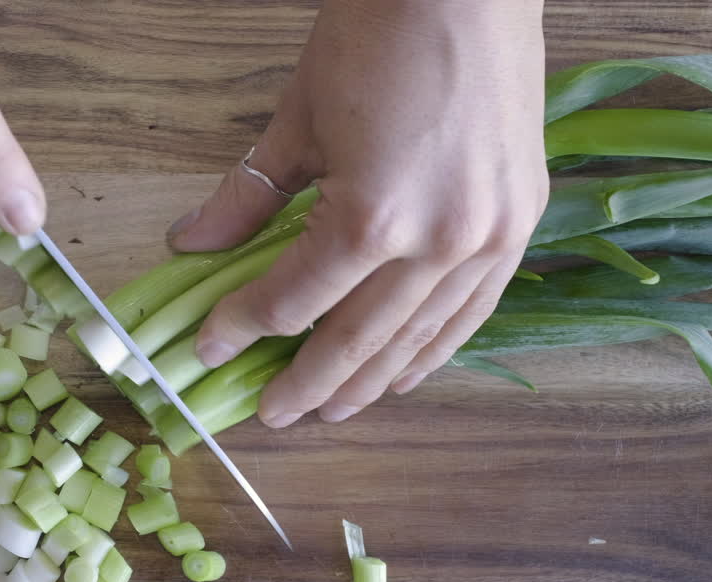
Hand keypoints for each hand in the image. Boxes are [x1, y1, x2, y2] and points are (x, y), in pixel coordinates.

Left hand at [168, 0, 548, 425]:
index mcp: (373, 217)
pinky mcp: (519, 224)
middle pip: (356, 339)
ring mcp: (489, 239)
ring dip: (367, 382)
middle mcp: (439, 244)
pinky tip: (404, 375)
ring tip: (328, 411)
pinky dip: (432, 350)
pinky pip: (471, 313)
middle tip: (269, 413)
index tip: (210, 347)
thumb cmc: (376, 35)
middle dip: (305, 383)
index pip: (294, 300)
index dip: (243, 328)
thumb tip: (191, 245)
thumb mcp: (297, 120)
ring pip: (416, 339)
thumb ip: (246, 197)